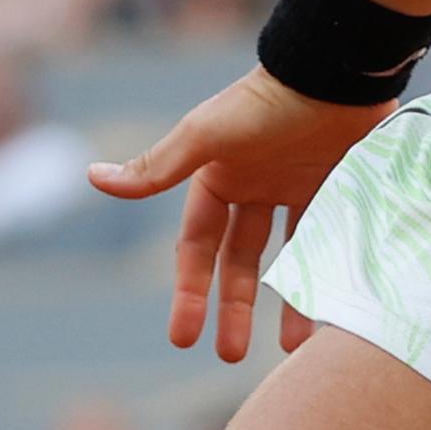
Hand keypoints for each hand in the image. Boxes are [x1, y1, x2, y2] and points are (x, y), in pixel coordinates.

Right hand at [90, 68, 391, 362]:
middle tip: (228, 357)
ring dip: (284, 302)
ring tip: (290, 350)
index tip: (183, 338)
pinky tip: (333, 309)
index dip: (188, 291)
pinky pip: (328, 243)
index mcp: (217, 178)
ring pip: (286, 258)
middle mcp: (254, 188)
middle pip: (237, 262)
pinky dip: (328, 273)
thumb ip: (157, 167)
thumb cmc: (267, 102)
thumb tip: (92, 177)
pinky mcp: (338, 189)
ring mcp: (296, 190)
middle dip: (231, 308)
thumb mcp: (207, 136)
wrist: (337, 72)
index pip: (196, 248)